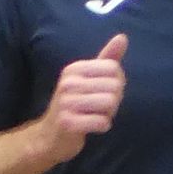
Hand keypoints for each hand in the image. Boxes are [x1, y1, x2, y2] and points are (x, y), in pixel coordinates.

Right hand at [38, 34, 126, 163]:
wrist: (50, 136)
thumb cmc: (74, 105)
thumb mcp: (88, 79)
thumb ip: (106, 59)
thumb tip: (122, 37)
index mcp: (74, 69)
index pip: (113, 68)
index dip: (117, 83)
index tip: (103, 92)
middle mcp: (68, 82)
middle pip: (114, 86)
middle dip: (114, 101)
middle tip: (99, 108)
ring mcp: (66, 102)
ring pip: (110, 103)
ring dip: (108, 114)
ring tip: (95, 116)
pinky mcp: (68, 122)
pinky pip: (102, 122)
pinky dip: (102, 126)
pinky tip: (92, 126)